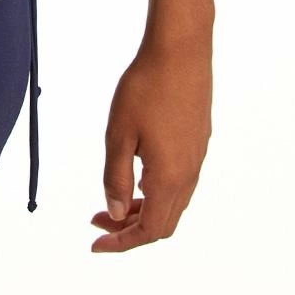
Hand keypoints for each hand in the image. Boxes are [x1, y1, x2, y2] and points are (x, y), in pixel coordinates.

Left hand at [90, 29, 211, 251]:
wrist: (181, 49)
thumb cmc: (146, 87)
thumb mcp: (119, 134)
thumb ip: (116, 178)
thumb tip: (115, 213)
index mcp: (170, 178)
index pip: (149, 230)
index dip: (122, 242)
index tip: (96, 244)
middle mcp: (189, 173)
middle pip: (164, 222)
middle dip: (130, 229)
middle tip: (99, 221)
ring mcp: (197, 157)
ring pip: (173, 202)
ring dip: (143, 209)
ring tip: (114, 201)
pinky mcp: (198, 140)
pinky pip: (180, 181)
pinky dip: (156, 191)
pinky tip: (138, 174)